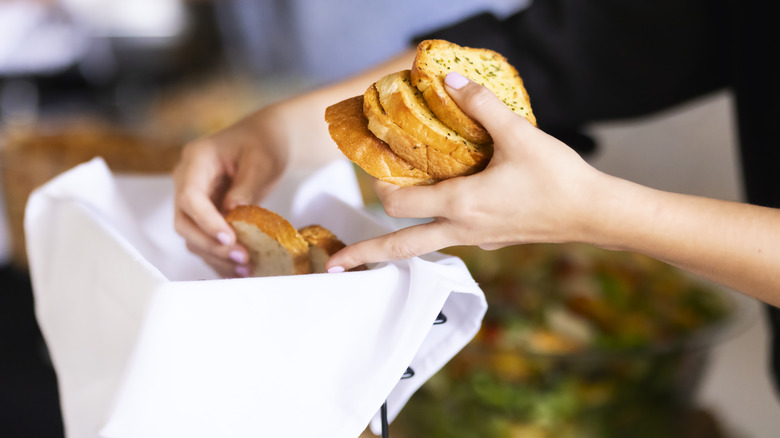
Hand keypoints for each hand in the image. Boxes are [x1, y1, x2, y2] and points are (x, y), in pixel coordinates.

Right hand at [173, 106, 288, 277]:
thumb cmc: (263, 144)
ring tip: (246, 268)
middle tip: (242, 257)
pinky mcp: (204, 215)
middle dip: (210, 244)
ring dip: (216, 256)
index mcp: (196, 160)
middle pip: (184, 222)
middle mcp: (187, 181)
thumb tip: (232, 213)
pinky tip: (239, 269)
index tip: (229, 238)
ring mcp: (193, 200)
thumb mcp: (261, 160)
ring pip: (192, 236)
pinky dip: (220, 256)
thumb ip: (246, 186)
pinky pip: (204, 240)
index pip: (189, 197)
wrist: (264, 142)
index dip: (206, 221)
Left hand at [326, 72, 603, 271]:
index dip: (381, 188)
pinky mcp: (491, 239)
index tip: (375, 173)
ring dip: (397, 244)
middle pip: (401, 247)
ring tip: (373, 244)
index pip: (400, 205)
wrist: (594, 214)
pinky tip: (442, 211)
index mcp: (461, 204)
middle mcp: (462, 229)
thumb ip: (480, 106)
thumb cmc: (558, 179)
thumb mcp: (518, 134)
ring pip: (425, 246)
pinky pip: (451, 237)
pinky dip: (433, 230)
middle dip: (365, 255)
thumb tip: (450, 81)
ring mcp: (476, 239)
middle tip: (334, 265)